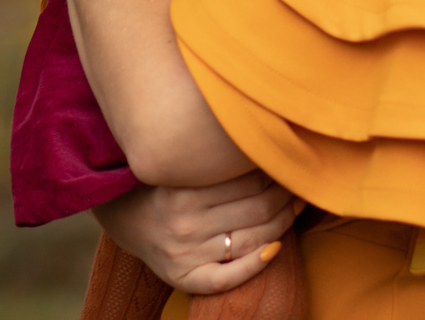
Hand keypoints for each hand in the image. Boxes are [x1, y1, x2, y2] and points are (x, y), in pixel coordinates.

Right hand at [92, 174, 299, 293]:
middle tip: (297, 187)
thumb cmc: (166, 184)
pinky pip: (229, 278)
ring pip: (252, 240)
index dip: (276, 172)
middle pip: (256, 210)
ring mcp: (186, 254)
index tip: (287, 164)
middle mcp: (184, 223)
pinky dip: (258, 264)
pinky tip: (276, 249)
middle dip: (285, 197)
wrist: (126, 218)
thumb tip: (265, 145)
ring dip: (282, 225)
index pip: (249, 181)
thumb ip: (217, 159)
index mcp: (184, 190)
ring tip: (294, 210)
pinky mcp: (185, 278)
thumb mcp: (184, 164)